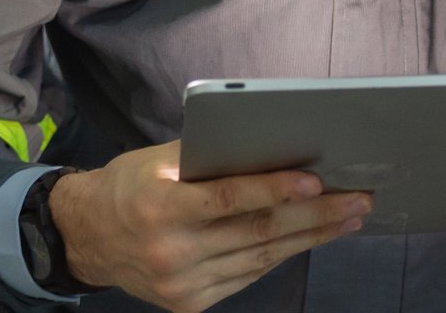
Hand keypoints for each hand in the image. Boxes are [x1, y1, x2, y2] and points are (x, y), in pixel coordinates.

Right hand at [48, 141, 368, 312]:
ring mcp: (182, 284)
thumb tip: (272, 148)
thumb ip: (207, 158)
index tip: (317, 180)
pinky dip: (281, 255)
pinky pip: (247, 276)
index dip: (275, 190)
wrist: (87, 237)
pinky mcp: (191, 303)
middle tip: (357, 198)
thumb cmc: (129, 186)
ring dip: (310, 237)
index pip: (228, 199)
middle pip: (257, 232)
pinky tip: (309, 237)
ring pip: (260, 258)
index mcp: (159, 206)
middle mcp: (171, 251)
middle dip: (315, 215)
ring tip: (348, 217)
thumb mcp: (157, 161)